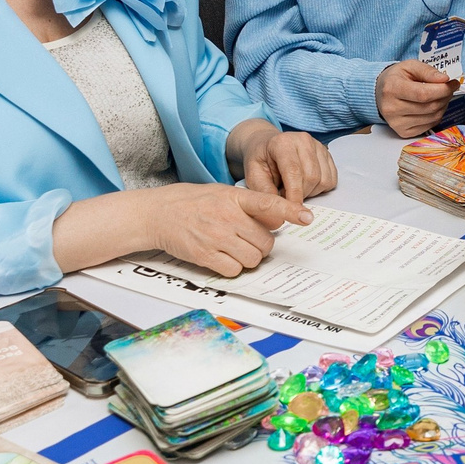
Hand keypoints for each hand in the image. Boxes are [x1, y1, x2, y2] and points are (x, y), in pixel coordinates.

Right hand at [145, 183, 307, 275]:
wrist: (158, 213)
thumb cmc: (193, 202)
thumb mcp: (222, 193)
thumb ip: (249, 205)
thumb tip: (275, 221)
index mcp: (234, 198)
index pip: (268, 203)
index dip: (289, 211)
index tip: (306, 217)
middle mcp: (227, 217)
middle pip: (265, 242)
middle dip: (262, 245)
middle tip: (248, 240)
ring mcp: (216, 237)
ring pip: (253, 258)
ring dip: (249, 258)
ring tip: (234, 248)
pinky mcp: (204, 255)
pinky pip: (234, 270)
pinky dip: (233, 268)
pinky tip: (222, 257)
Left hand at [239, 124, 338, 203]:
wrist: (267, 145)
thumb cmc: (260, 160)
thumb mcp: (253, 175)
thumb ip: (265, 192)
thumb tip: (278, 213)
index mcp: (282, 143)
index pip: (293, 171)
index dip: (294, 194)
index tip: (292, 211)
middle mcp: (303, 140)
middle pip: (311, 177)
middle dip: (301, 194)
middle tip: (287, 196)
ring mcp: (318, 146)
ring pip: (323, 180)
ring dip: (311, 192)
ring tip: (295, 188)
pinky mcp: (327, 154)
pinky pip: (331, 179)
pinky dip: (320, 188)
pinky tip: (306, 184)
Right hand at [376, 60, 459, 137]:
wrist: (379, 93)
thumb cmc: (396, 78)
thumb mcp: (409, 66)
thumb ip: (427, 71)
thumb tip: (445, 79)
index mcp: (392, 88)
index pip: (424, 94)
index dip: (443, 90)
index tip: (453, 83)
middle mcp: (392, 108)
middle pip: (430, 107)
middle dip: (445, 96)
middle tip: (449, 88)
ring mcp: (396, 123)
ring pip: (432, 117)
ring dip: (443, 106)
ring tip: (440, 96)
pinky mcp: (403, 132)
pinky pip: (429, 126)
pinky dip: (436, 116)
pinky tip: (433, 107)